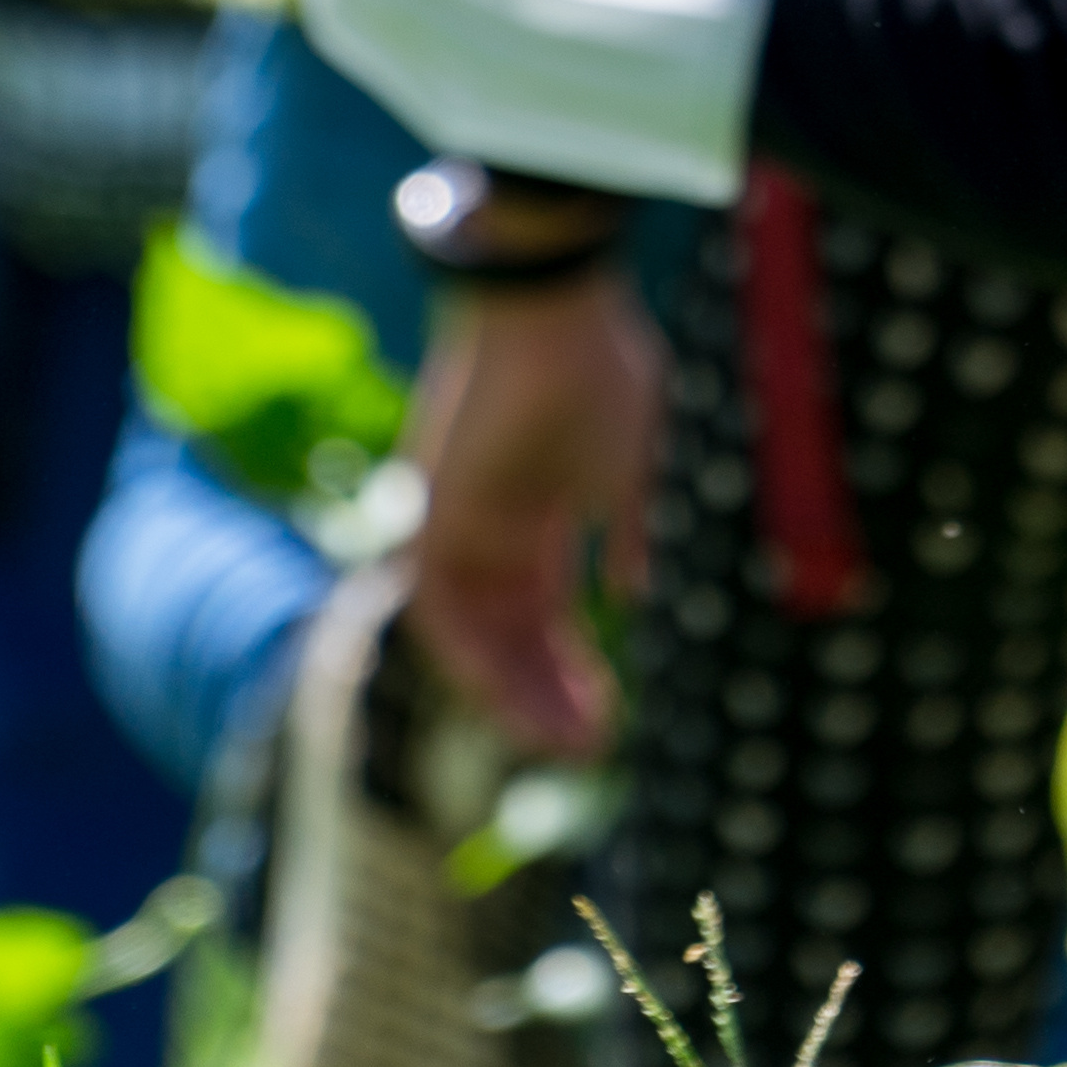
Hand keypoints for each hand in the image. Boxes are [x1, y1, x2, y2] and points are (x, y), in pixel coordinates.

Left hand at [402, 267, 663, 757]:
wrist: (551, 319)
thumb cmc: (606, 378)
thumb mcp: (638, 470)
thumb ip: (633, 536)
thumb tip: (635, 599)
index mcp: (541, 512)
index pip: (550, 614)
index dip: (579, 669)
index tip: (614, 717)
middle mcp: (494, 529)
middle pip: (514, 637)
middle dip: (552, 695)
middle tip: (594, 747)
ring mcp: (458, 526)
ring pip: (478, 638)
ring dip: (516, 694)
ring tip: (565, 741)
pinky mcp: (428, 520)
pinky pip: (438, 615)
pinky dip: (473, 663)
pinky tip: (516, 703)